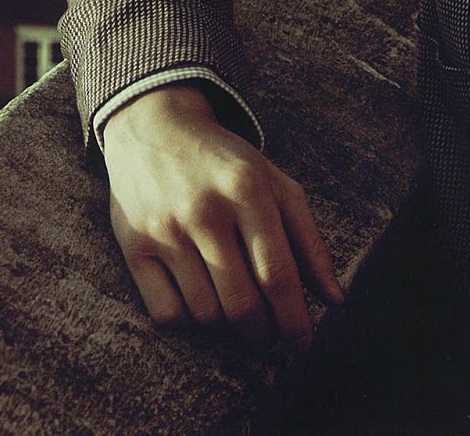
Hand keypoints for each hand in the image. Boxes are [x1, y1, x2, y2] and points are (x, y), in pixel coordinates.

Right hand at [102, 83, 343, 347]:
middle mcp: (206, 210)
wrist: (155, 127)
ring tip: (239, 317)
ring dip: (228, 330)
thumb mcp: (275, 182)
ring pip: (205, 315)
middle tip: (272, 338)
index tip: (304, 344)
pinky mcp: (134, 247)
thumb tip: (335, 298)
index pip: (278, 273)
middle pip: (242, 303)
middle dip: (264, 333)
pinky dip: (190, 323)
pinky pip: (167, 313)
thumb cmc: (226, 162)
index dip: (294, 318)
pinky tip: (202, 306)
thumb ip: (308, 238)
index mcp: (249, 189)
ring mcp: (166, 230)